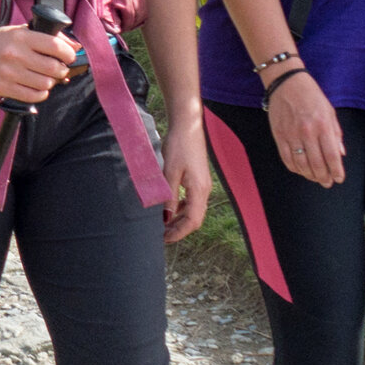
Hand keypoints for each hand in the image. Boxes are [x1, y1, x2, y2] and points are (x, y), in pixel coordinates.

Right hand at [0, 24, 75, 104]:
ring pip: (45, 84)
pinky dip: (41, 93)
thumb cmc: (1, 41)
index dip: (68, 54)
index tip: (69, 56)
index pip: (55, 46)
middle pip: (53, 68)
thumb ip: (49, 37)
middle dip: (62, 69)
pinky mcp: (4, 88)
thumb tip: (75, 47)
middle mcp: (15, 55)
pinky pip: (33, 96)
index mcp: (22, 37)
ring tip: (46, 77)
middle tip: (59, 68)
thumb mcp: (22, 31)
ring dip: (51, 82)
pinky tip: (38, 86)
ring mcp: (9, 73)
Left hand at [160, 119, 211, 242]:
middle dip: (179, 229)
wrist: (187, 125)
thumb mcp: (169, 172)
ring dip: (178, 219)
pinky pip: (190, 200)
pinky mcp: (196, 179)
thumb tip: (165, 218)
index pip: (193, 221)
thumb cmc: (179, 145)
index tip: (165, 239)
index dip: (179, 233)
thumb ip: (168, 196)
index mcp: (199, 190)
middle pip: (194, 218)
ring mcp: (201, 184)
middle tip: (161, 236)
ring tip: (162, 226)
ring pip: (192, 210)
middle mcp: (203, 190)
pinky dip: (180, 208)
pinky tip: (168, 209)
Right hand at [267, 70, 345, 187]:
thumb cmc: (311, 96)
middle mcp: (307, 132)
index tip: (338, 178)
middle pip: (317, 164)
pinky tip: (301, 170)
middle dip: (324, 177)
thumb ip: (336, 134)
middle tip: (327, 182)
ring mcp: (292, 135)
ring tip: (315, 178)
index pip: (332, 156)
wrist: (287, 83)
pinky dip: (295, 168)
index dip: (336, 171)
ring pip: (301, 165)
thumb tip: (340, 154)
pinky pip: (287, 158)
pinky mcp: (279, 136)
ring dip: (310, 175)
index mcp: (323, 126)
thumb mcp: (330, 112)